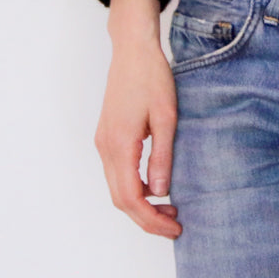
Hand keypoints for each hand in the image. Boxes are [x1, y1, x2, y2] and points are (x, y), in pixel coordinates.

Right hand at [94, 0, 181, 237]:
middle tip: (175, 223)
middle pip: (120, 200)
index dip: (152, 220)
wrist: (132, 50)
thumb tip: (161, 193)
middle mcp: (105, 148)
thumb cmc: (152, 77)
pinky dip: (134, 188)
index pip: (131, 199)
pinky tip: (155, 185)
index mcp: (120, 145)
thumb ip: (162, 156)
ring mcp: (103, 142)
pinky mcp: (107, 136)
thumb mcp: (166, 117)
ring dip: (140, 204)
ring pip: (116, 188)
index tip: (175, 227)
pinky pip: (117, 173)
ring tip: (169, 208)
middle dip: (147, 219)